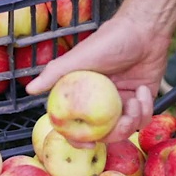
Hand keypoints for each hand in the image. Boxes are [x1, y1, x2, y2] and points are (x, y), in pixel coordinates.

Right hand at [25, 0, 175, 141]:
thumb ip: (55, 73)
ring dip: (134, 118)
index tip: (90, 146)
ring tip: (137, 99)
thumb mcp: (80, 57)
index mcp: (83, 95)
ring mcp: (121, 102)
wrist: (144, 29)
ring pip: (127, 128)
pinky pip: (144, 117)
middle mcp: (100, 102)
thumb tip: (29, 89)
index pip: (76, 125)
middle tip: (124, 119)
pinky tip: (143, 89)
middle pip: (105, 133)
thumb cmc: (110, 40)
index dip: (79, 140)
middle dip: (116, 132)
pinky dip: (146, 108)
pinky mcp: (141, 100)